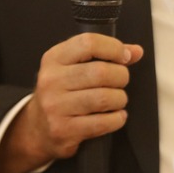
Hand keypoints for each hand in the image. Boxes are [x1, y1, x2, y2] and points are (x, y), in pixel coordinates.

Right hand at [0, 33, 143, 172]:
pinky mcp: (63, 130)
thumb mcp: (74, 67)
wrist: (37, 129)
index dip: (114, 48)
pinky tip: (116, 116)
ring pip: (104, 98)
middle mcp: (51, 80)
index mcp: (54, 58)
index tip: (125, 57)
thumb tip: (136, 51)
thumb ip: (105, 55)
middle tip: (121, 82)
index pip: (88, 43)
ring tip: (117, 100)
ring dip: (120, 99)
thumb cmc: (62, 93)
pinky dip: (117, 119)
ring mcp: (55, 106)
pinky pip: (103, 122)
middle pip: (101, 72)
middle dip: (121, 76)